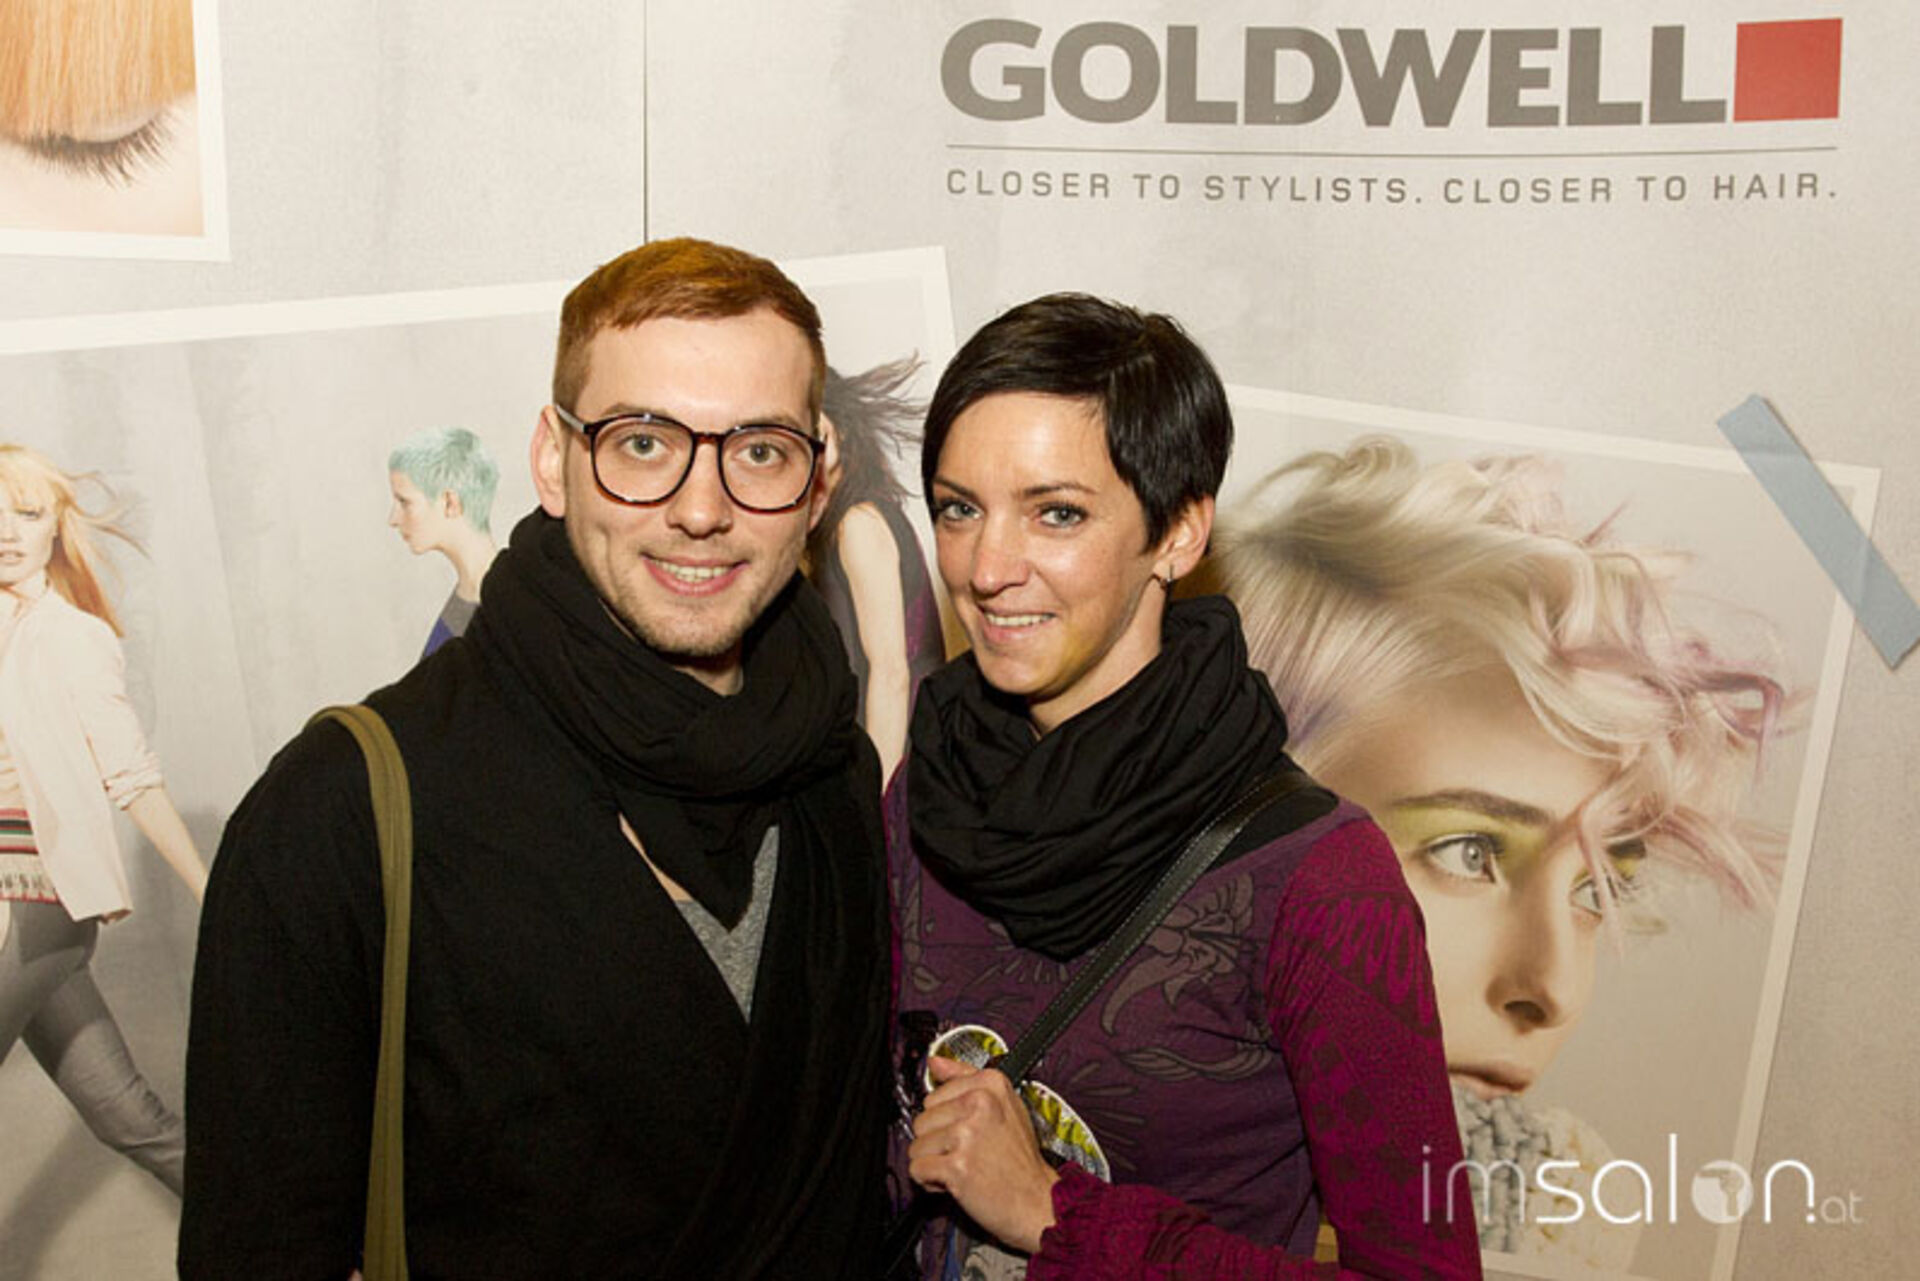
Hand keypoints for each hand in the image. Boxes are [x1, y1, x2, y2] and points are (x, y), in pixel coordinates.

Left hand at [908, 1056, 1060, 1254]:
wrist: (1038, 1201)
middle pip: (922, 1120)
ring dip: (935, 1163)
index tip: (969, 1132)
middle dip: (938, 1143)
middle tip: (969, 1153)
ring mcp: (968, 1134)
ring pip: (917, 1145)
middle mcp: (980, 1103)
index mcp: (990, 1083)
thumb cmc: (1020, 1158)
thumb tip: (935, 1062)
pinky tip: (956, 1182)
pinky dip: (930, 1182)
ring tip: (965, 1167)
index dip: (947, 1120)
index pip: (934, 1095)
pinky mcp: (957, 1166)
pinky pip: (917, 1169)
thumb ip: (965, 1078)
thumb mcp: (1003, 1105)